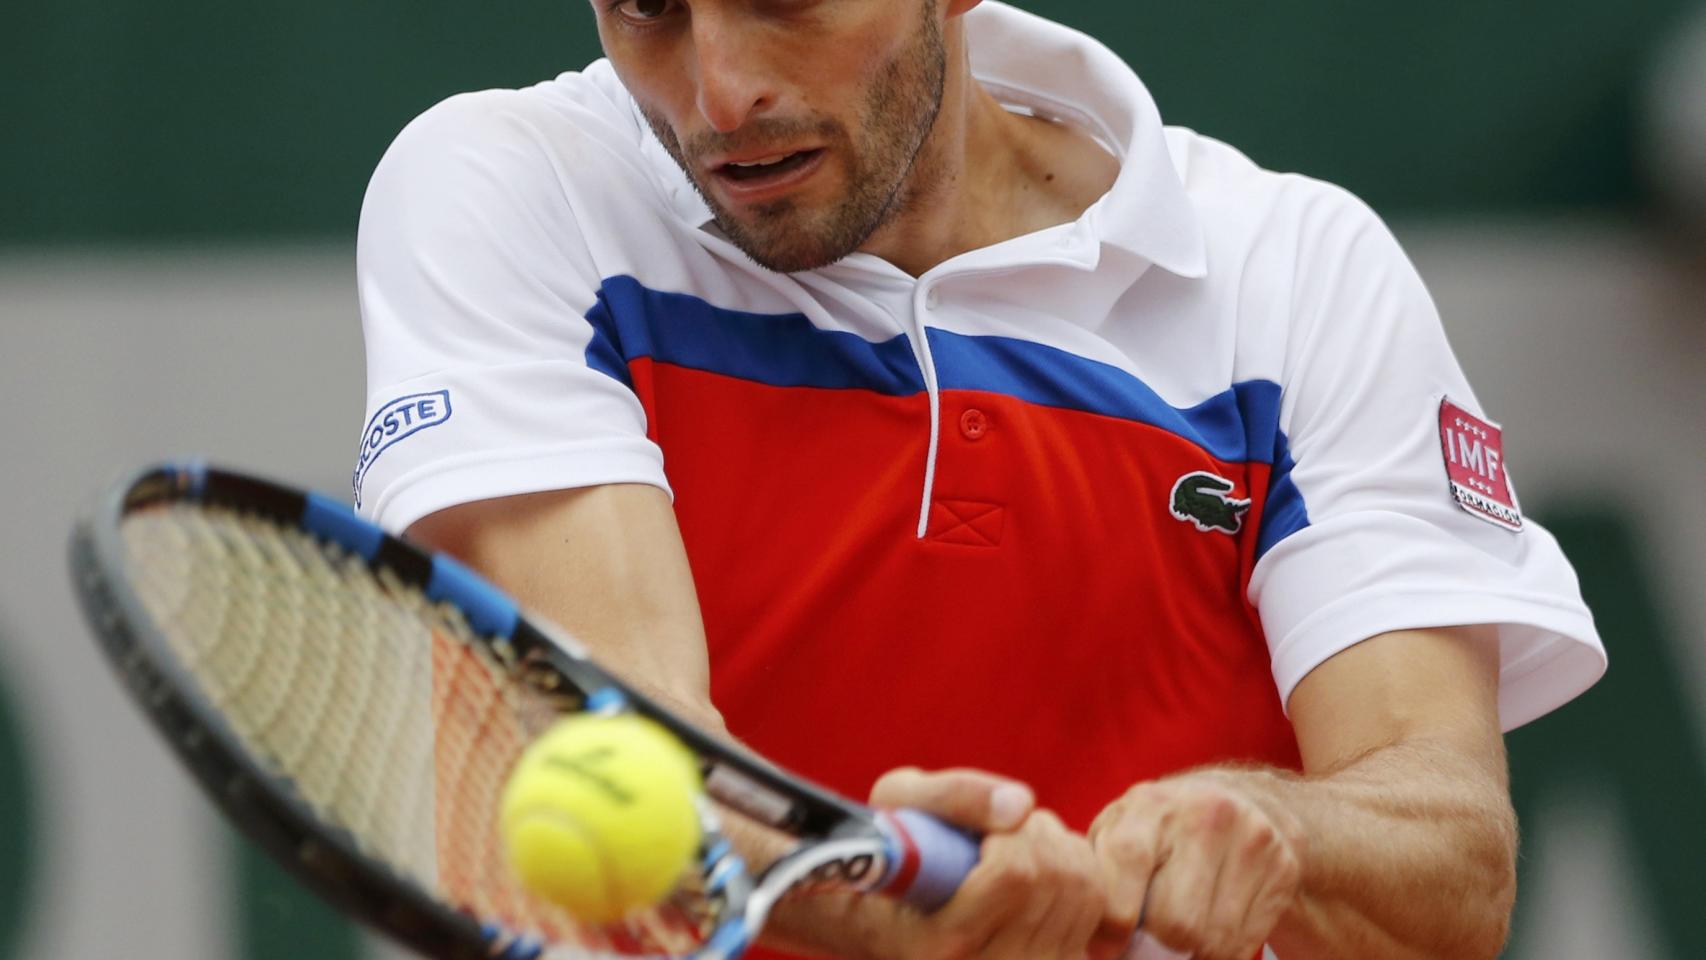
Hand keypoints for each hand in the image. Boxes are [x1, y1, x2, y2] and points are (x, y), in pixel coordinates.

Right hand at [864, 767, 1111, 959]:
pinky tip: (1044, 862)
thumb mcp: (896, 804)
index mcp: (942, 943)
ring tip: (1020, 840)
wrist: (896, 912)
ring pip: (1083, 887)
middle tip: (1003, 827)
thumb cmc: (890, 851)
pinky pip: (1097, 904)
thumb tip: (1022, 804)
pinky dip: (1077, 865)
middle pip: (1055, 877)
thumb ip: (953, 796)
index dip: (1009, 833)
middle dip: (1035, 831)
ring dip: (1058, 844)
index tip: (985, 829)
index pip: (1015, 874)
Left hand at [1089, 771, 1305, 959]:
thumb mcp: (1120, 832)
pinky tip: (1212, 924)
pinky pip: (1245, 944)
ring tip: (1182, 927)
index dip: (1113, 921)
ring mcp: (1250, 839)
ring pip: (1212, 940)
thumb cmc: (1160, 830)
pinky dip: (1221, 951)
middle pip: (1175, 921)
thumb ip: (1099, 875)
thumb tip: (1093, 936)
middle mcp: (1204, 815)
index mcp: (1150, 804)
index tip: (1109, 944)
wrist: (1241, 801)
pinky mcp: (1282, 868)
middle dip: (1156, 939)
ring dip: (1190, 950)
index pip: (1127, 863)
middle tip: (1152, 931)